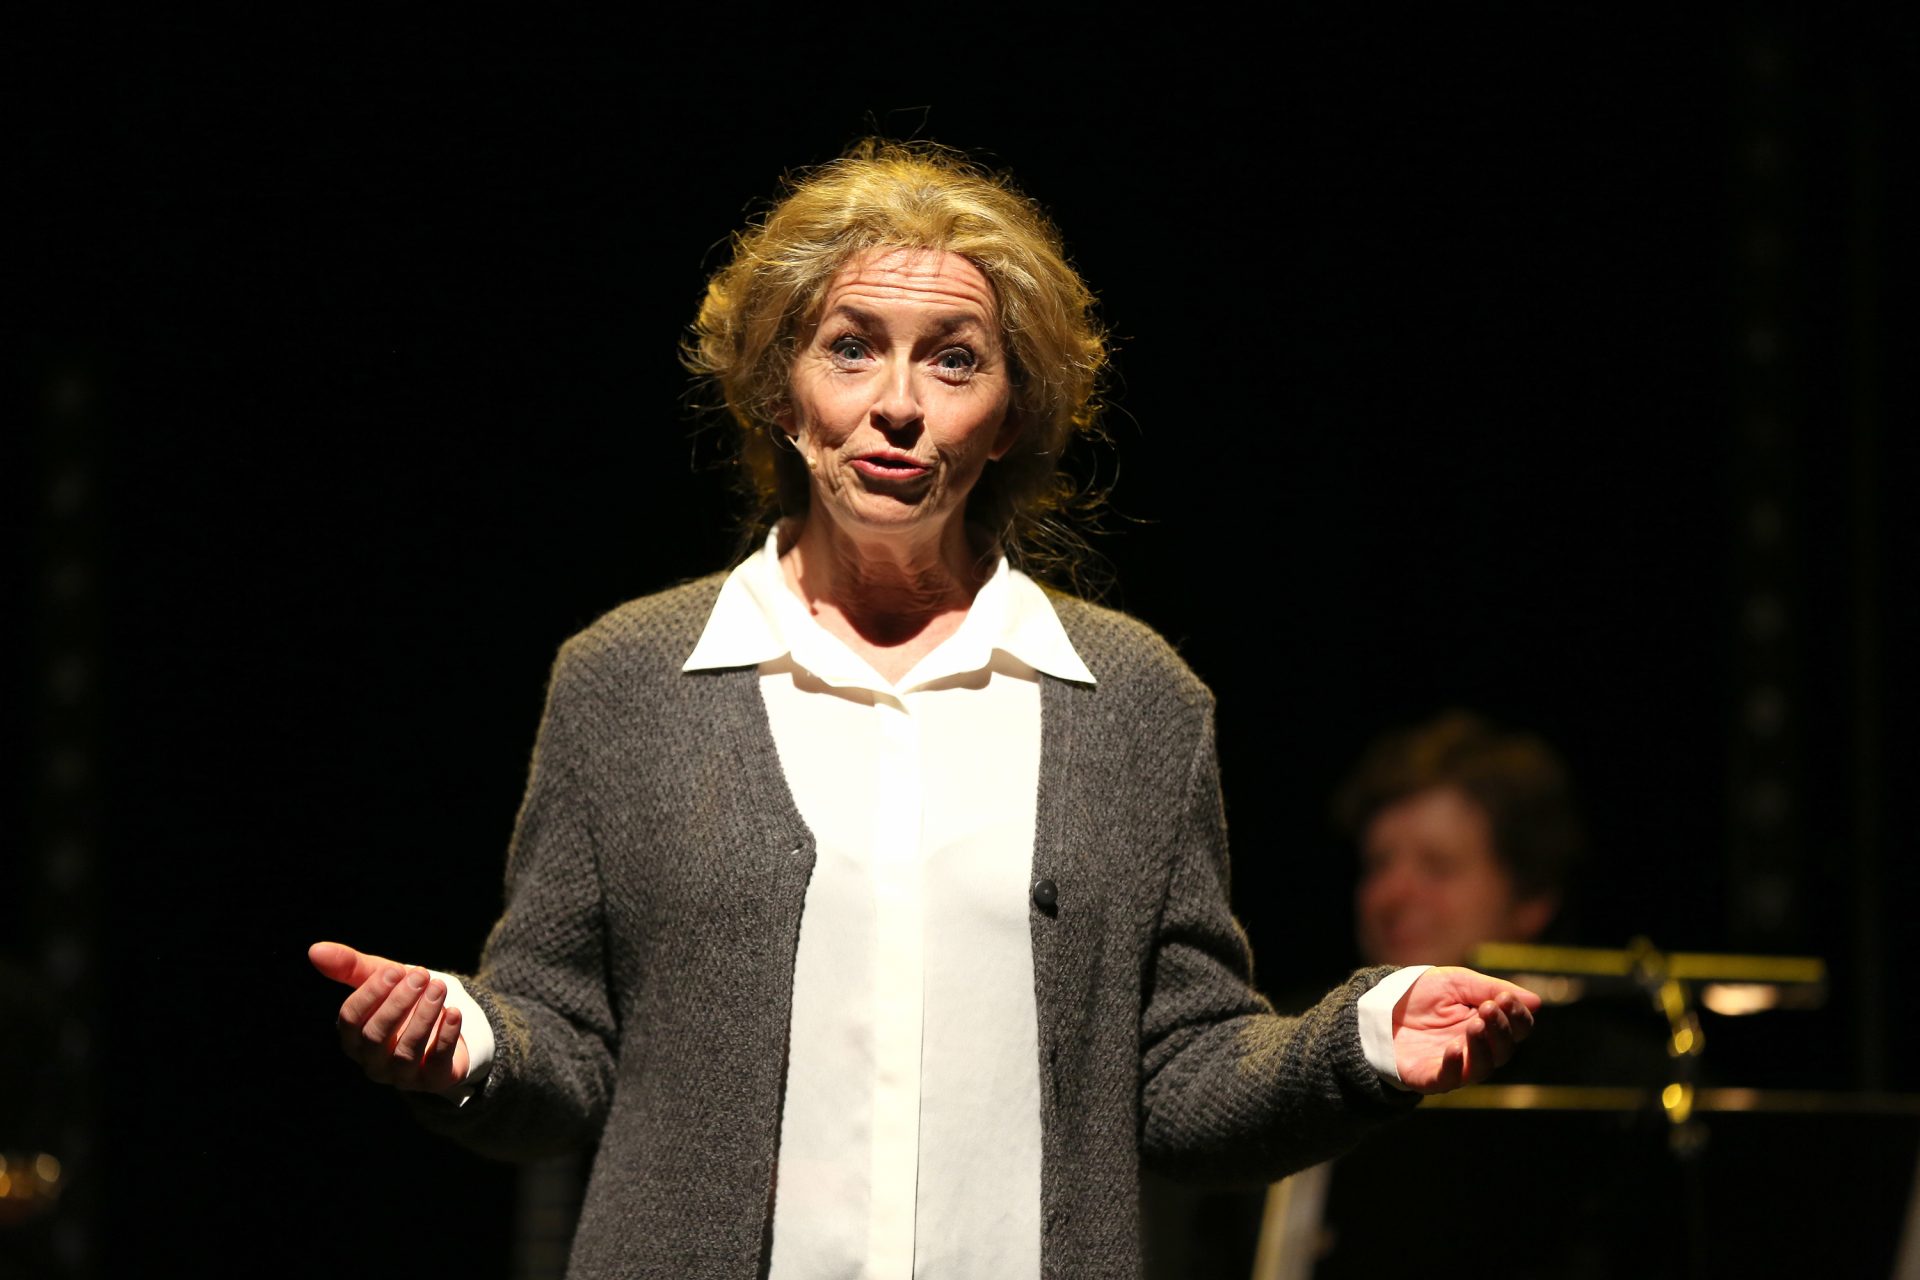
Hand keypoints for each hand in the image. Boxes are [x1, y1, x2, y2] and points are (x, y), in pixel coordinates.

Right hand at [309, 940, 469, 1095]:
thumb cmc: (402, 1001)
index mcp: (353, 1037)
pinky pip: (436, 1063)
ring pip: (406, 1050)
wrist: (443, 1026)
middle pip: (376, 1036)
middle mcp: (371, 1060)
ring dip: (424, 1017)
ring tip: (439, 988)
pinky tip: (454, 1012)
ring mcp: (400, 1075)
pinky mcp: (432, 1080)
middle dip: (399, 1003)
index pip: (351, 1019)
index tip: (395, 970)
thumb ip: (350, 966)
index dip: (371, 994)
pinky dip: (445, 1037)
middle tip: (421, 976)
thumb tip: (314, 949)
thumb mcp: (379, 979)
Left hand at [1391, 966, 1540, 1094]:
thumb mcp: (1457, 982)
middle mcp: (1476, 1049)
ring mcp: (1455, 1065)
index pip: (1517, 1029)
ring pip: (1482, 1067)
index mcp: (1487, 1026)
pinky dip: (1455, 1066)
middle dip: (1501, 1029)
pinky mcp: (1430, 1076)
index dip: (1518, 1017)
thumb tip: (1535, 1002)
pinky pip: (1449, 1079)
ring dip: (1483, 1047)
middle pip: (1504, 1050)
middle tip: (1488, 1009)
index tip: (1506, 999)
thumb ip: (1491, 990)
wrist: (1380, 1005)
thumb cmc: (1422, 994)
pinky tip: (1454, 1047)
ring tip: (1476, 1025)